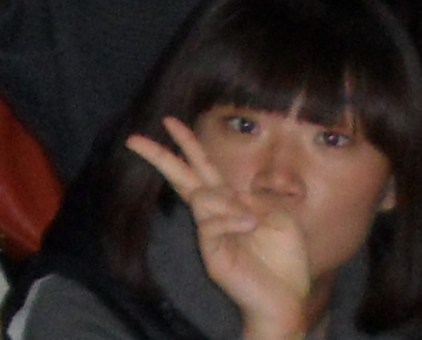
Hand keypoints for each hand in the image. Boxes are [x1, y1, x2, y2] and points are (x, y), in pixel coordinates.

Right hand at [126, 117, 320, 339]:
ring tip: (252, 223)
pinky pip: (211, 224)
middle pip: (182, 179)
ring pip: (200, 198)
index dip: (188, 145)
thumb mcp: (279, 217)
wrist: (287, 300)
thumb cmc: (285, 261)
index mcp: (231, 204)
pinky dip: (232, 219)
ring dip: (226, 203)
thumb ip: (254, 199)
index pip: (203, 169)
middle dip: (160, 156)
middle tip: (133, 139)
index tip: (170, 122)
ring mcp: (210, 236)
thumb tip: (230, 193)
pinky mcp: (211, 255)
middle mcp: (215, 217)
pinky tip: (249, 227)